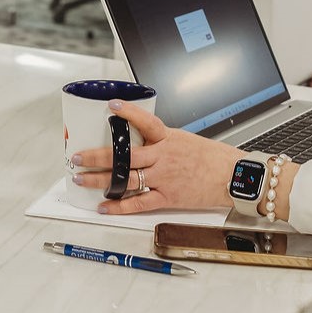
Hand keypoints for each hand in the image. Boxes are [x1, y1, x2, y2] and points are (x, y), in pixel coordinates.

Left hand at [70, 100, 240, 213]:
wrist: (234, 177)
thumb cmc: (212, 158)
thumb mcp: (186, 139)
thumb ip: (163, 140)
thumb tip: (141, 138)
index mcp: (169, 138)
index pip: (146, 121)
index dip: (128, 113)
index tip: (111, 106)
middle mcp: (164, 157)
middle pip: (125, 155)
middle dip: (97, 156)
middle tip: (77, 157)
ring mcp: (164, 178)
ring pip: (126, 178)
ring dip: (101, 179)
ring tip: (81, 179)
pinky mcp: (169, 197)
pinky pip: (140, 202)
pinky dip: (120, 206)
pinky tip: (104, 206)